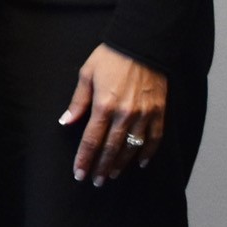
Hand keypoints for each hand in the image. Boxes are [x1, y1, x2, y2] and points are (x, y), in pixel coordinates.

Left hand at [62, 43, 168, 183]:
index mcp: (104, 105)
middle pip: (111, 148)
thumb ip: (78, 102)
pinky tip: (141, 163)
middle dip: (101, 167)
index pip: (92, 139)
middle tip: (96, 181)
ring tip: (112, 174)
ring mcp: (145, 114)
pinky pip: (155, 138)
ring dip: (122, 163)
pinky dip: (148, 152)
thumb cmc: (110, 57)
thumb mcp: (86, 75)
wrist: (142, 45)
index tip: (79, 173)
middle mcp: (125, 114)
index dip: (85, 159)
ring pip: (133, 147)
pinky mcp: (160, 112)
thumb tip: (66, 122)